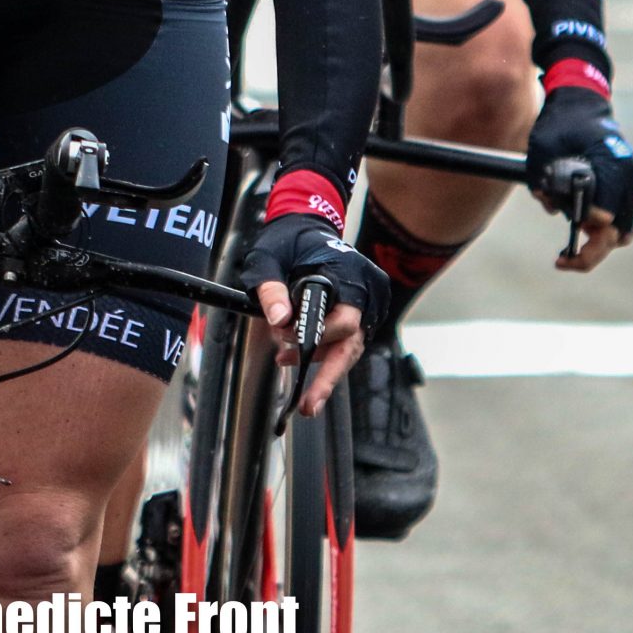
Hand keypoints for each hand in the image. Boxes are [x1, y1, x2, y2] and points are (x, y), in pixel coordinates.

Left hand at [240, 210, 388, 416]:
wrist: (306, 227)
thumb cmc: (287, 240)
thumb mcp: (267, 258)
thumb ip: (271, 288)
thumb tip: (280, 321)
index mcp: (349, 275)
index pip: (344, 320)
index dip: (315, 337)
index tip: (285, 342)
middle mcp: (364, 293)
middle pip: (351, 344)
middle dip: (328, 377)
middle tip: (308, 405)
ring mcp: (364, 306)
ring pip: (347, 349)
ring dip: (317, 365)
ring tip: (285, 365)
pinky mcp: (356, 316)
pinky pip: (342, 343)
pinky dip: (318, 353)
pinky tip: (290, 355)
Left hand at [528, 83, 632, 271]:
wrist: (582, 102)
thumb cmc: (560, 123)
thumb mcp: (542, 146)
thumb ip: (543, 178)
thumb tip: (551, 206)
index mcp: (613, 164)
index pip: (605, 214)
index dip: (583, 230)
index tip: (565, 246)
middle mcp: (630, 177)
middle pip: (616, 233)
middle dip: (589, 252)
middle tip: (561, 261)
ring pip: (619, 232)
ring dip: (594, 242)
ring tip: (566, 247)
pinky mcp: (629, 188)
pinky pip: (619, 222)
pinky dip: (599, 230)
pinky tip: (576, 226)